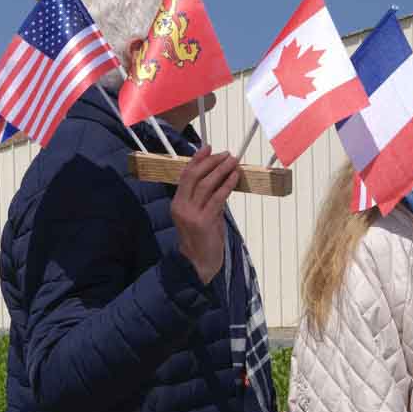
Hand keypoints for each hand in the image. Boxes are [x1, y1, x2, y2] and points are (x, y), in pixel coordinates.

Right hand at [169, 146, 239, 284]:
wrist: (198, 263)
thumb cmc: (202, 239)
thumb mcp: (201, 215)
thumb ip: (207, 199)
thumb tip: (221, 180)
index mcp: (178, 203)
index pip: (185, 175)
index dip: (197, 159)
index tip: (208, 147)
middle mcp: (181, 207)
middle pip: (194, 176)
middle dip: (211, 162)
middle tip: (226, 154)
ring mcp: (191, 215)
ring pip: (206, 185)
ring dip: (221, 170)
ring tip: (233, 161)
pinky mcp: (204, 222)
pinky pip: (218, 198)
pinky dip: (227, 185)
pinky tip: (235, 177)